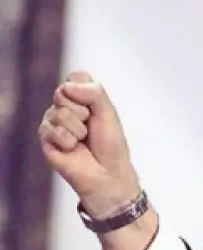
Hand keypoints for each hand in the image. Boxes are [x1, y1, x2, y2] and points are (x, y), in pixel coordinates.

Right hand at [38, 70, 141, 217]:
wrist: (107, 173)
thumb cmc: (110, 144)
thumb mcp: (108, 113)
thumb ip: (93, 93)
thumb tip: (67, 87)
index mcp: (82, 97)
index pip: (76, 76)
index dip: (86, 89)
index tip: (97, 108)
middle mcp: (65, 106)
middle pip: (63, 91)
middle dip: (83, 111)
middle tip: (90, 127)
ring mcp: (53, 121)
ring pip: (58, 112)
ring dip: (77, 129)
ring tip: (83, 140)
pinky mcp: (45, 137)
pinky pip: (52, 130)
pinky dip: (67, 141)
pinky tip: (72, 149)